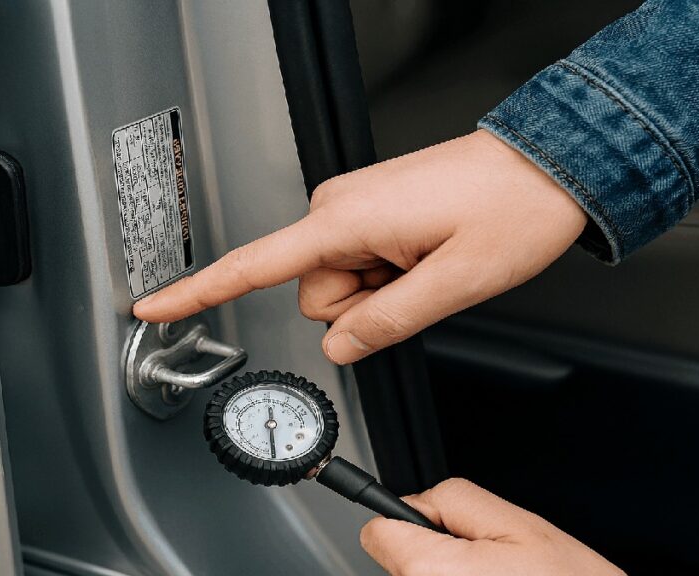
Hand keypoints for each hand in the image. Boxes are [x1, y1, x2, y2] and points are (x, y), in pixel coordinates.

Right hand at [133, 130, 585, 363]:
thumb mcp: (453, 284)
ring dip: (380, 290)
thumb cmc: (509, 208)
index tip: (154, 305)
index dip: (198, 290)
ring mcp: (352, 208)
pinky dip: (388, 274)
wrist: (545, 165)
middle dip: (362, 306)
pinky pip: (358, 264)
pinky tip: (423, 252)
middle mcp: (336, 208)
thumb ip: (385, 323)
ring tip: (427, 261)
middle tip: (418, 280)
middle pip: (314, 295)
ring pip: (338, 286)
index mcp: (345, 220)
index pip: (254, 265)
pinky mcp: (368, 211)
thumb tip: (339, 346)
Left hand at [361, 478, 623, 574]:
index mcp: (428, 571)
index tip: (436, 528)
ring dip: (451, 575)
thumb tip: (413, 501)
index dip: (408, 521)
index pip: (376, 531)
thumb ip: (455, 499)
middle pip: (400, 559)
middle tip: (491, 561)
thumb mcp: (519, 525)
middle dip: (436, 550)